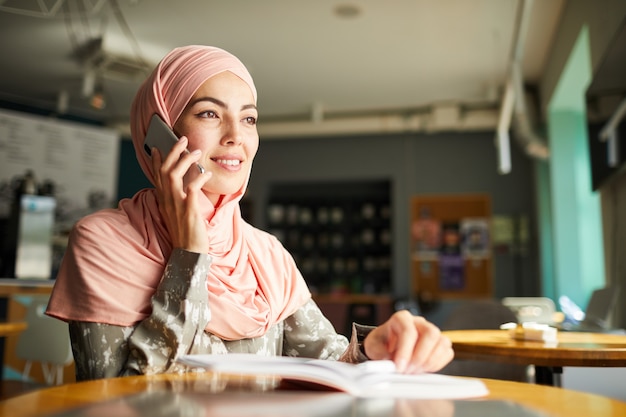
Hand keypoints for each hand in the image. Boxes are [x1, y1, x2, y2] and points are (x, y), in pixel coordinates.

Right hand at [151, 136, 211, 252]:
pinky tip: (207, 173)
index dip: (155, 160)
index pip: (155, 176)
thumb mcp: (176, 213)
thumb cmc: (186, 233)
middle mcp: (166, 200)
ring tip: (196, 151)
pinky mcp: (189, 210)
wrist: (188, 253)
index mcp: (163, 200)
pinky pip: (192, 188)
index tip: (156, 147)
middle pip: (164, 170)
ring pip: (174, 175)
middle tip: (182, 139)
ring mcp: (176, 205)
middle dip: (172, 151)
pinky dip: (199, 178)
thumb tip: (183, 186)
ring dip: (185, 160)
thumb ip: (176, 199)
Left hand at [362, 310, 453, 373]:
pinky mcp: (439, 343)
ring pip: (442, 342)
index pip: (409, 331)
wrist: (386, 347)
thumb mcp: (373, 347)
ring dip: (429, 361)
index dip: (405, 352)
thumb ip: (380, 355)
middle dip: (420, 356)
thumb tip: (391, 366)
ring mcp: (431, 331)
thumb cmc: (380, 344)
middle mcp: (419, 322)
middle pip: (431, 333)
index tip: (399, 368)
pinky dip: (436, 364)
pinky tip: (422, 369)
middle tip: (408, 370)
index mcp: (401, 318)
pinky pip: (447, 353)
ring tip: (414, 371)